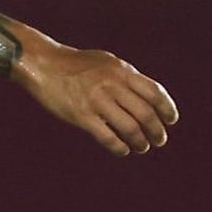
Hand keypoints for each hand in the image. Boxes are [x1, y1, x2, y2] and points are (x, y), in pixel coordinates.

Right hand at [17, 40, 177, 156]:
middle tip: (159, 140)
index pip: (155, 93)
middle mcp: (112, 84)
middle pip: (146, 114)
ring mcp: (96, 100)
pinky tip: (122, 150)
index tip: (171, 121)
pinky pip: (108, 137)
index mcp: (121, 70)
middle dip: (157, 131)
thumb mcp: (105, 62)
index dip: (167, 109)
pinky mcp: (81, 115)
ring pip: (130, 128)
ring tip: (141, 147)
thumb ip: (125, 77)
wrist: (41, 63)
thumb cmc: (73, 63)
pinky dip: (119, 148)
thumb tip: (147, 95)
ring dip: (140, 142)